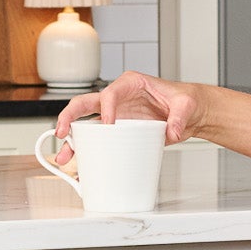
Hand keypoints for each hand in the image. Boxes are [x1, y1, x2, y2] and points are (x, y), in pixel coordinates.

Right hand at [49, 71, 203, 166]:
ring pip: (86, 125)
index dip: (106, 108)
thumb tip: (172, 131)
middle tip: (61, 131)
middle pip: (86, 103)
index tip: (108, 124)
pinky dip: (88, 152)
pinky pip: (97, 140)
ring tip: (64, 156)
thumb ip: (180, 116)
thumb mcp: (187, 104)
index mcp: (131, 84)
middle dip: (70, 116)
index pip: (110, 93)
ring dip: (73, 140)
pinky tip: (81, 166)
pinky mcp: (118, 132)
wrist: (189, 113)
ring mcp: (116, 116)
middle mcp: (118, 99)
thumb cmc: (184, 101)